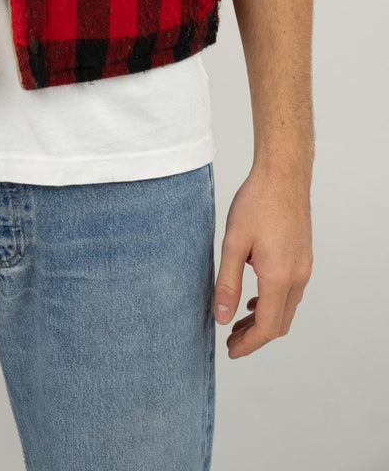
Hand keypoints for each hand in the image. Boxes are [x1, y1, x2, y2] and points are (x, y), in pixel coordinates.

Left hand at [213, 160, 312, 357]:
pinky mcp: (303, 257)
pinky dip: (274, 303)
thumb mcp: (232, 243)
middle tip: (231, 340)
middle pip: (280, 323)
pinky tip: (255, 298)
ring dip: (265, 320)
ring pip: (287, 308)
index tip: (231, 351)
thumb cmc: (256, 203)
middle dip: (256, 336)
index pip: (268, 327)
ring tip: (239, 321)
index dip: (249, 344)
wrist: (283, 175)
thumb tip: (222, 318)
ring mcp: (304, 267)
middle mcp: (297, 276)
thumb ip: (227, 283)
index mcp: (279, 277)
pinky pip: (291, 292)